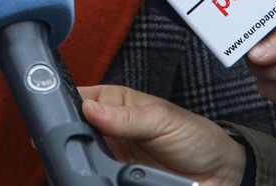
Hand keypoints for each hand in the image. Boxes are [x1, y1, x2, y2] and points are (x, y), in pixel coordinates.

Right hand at [80, 85, 246, 185]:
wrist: (219, 175)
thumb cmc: (196, 137)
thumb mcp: (162, 120)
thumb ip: (126, 117)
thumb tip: (91, 109)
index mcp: (116, 103)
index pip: (80, 99)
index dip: (66, 106)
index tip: (56, 115)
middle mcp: (109, 128)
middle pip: (76, 130)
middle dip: (72, 136)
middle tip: (74, 141)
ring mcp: (111, 156)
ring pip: (83, 156)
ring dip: (84, 159)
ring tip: (97, 159)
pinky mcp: (118, 177)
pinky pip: (99, 176)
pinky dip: (97, 176)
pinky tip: (103, 175)